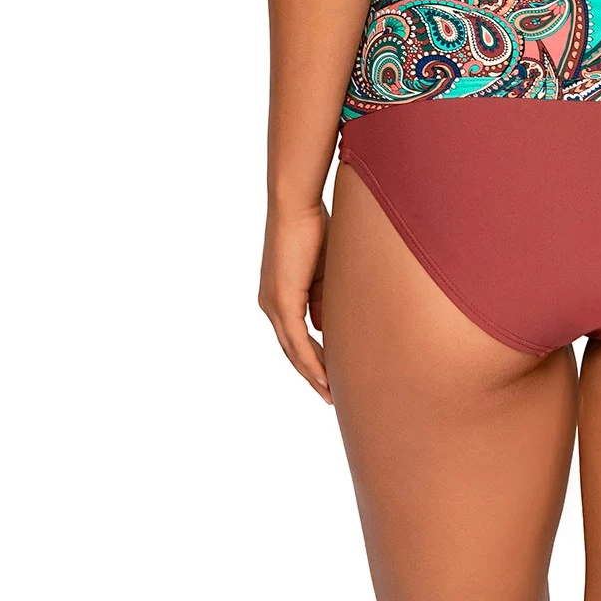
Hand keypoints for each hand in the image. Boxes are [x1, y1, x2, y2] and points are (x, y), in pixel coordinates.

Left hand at [259, 202, 331, 403]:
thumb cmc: (313, 225)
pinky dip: (312, 362)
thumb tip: (326, 324)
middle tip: (330, 395)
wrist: (296, 204)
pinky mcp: (282, 301)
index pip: (295, 335)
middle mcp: (271, 304)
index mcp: (279, 294)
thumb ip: (323, 297)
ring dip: (313, 374)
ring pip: (293, 351)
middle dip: (312, 374)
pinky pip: (297, 341)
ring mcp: (273, 304)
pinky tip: (324, 378)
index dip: (312, 356)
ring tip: (330, 395)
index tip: (330, 374)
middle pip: (291, 350)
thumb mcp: (324, 269)